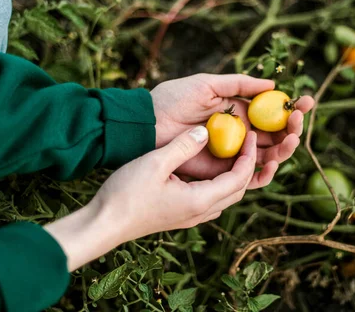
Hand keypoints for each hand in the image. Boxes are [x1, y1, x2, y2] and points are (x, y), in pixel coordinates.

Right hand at [46, 126, 256, 270]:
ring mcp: (190, 217)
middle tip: (247, 141)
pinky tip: (209, 170)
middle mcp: (200, 212)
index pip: (239, 178)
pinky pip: (211, 201)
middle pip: (238, 190)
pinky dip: (220, 184)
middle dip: (247, 166)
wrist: (103, 224)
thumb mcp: (155, 162)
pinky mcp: (180, 217)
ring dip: (235, 176)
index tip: (251, 135)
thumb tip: (205, 131)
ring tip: (233, 153)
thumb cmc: (125, 193)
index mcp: (200, 200)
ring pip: (226, 197)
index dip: (250, 156)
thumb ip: (183, 146)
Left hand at [151, 73, 313, 187]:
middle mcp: (241, 133)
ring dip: (285, 148)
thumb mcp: (208, 84)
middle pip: (277, 135)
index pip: (273, 112)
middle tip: (299, 120)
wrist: (148, 123)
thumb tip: (273, 84)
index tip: (308, 101)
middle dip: (293, 128)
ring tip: (292, 138)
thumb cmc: (174, 99)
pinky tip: (274, 160)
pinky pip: (249, 175)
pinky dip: (265, 171)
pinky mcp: (222, 170)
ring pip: (269, 154)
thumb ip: (240, 84)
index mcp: (239, 112)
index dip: (292, 108)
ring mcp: (233, 152)